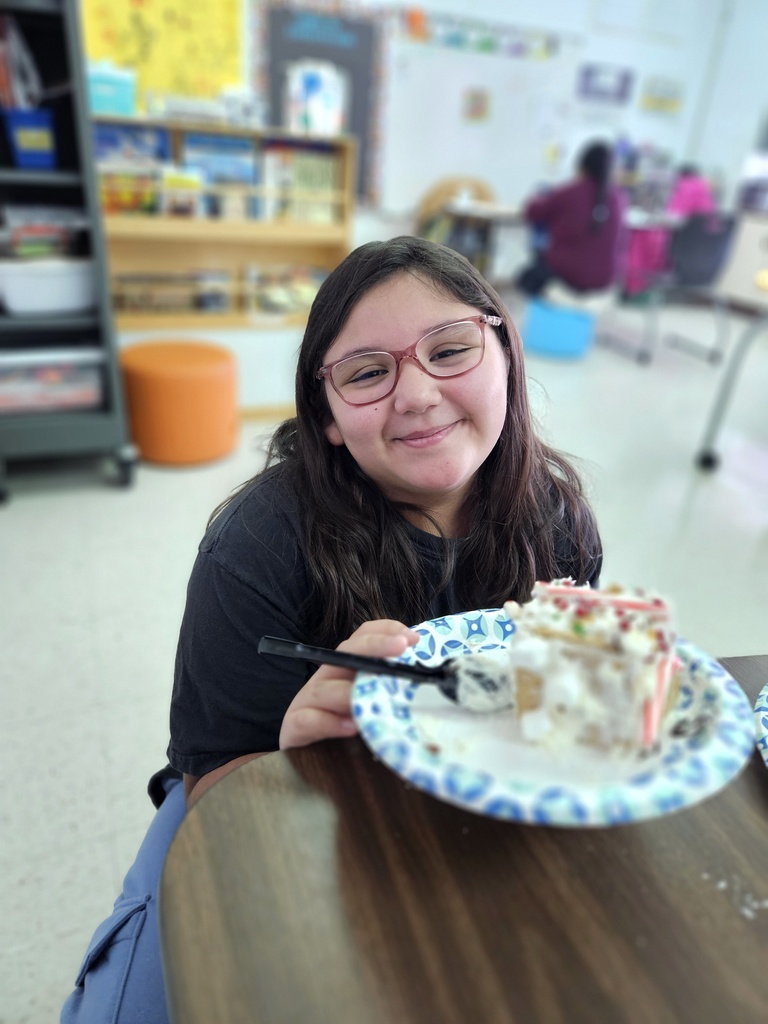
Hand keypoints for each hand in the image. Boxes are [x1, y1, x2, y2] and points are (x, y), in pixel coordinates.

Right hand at [278, 620, 418, 748]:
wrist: (296, 749)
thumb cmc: (340, 722)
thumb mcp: (367, 701)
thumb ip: (388, 690)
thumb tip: (427, 686)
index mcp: (344, 666)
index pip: (362, 636)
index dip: (386, 630)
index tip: (413, 637)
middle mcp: (326, 676)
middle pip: (345, 652)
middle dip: (375, 646)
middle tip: (402, 646)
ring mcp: (308, 700)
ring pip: (324, 688)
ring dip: (350, 692)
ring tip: (373, 698)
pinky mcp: (294, 726)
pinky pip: (307, 720)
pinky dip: (328, 722)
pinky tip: (350, 727)